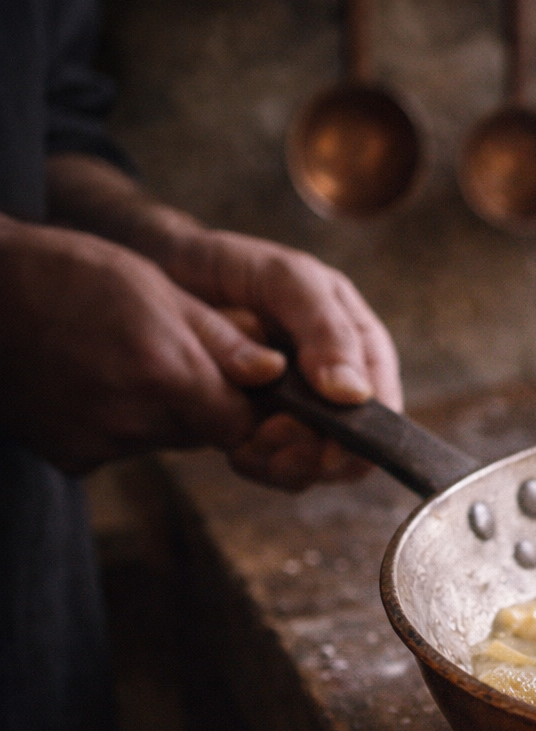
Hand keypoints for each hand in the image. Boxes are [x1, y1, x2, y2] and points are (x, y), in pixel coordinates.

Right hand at [0, 218, 284, 472]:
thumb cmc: (67, 274)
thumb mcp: (155, 287)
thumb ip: (221, 337)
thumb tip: (274, 372)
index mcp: (167, 373)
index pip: (240, 423)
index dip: (244, 403)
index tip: (235, 379)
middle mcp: (135, 420)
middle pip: (201, 432)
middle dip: (200, 402)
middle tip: (165, 355)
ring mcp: (98, 444)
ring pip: (160, 439)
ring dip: (157, 411)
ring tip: (118, 360)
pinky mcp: (69, 456)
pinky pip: (117, 447)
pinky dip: (114, 423)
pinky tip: (87, 381)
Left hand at [159, 228, 402, 489]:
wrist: (166, 273)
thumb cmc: (234, 267)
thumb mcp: (286, 281)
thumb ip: (326, 332)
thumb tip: (354, 395)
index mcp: (359, 344)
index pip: (383, 407)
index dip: (362, 436)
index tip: (327, 446)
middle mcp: (337, 382)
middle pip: (351, 447)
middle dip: (313, 452)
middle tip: (269, 435)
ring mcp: (299, 409)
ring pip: (313, 464)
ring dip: (283, 463)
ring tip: (246, 444)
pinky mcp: (260, 427)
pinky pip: (274, 466)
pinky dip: (257, 464)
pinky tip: (235, 448)